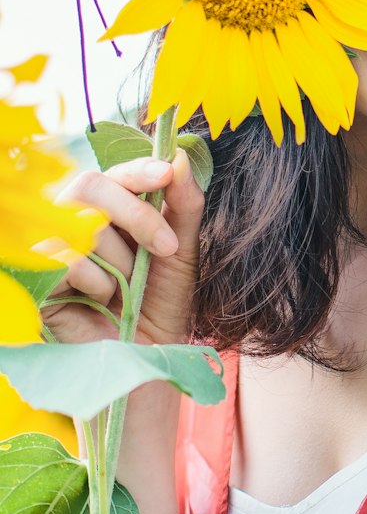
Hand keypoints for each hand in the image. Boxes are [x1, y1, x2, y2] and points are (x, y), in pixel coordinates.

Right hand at [42, 150, 203, 348]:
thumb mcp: (180, 253)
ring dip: (120, 262)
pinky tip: (100, 301)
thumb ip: (183, 205)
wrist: (146, 356)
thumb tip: (178, 157)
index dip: (137, 169)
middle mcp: (75, 220)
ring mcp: (51, 246)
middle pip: (90, 186)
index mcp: (109, 208)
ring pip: (82, 224)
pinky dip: (95, 281)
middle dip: (136, 215)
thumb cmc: (160, 303)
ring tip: (127, 290)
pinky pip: (64, 258)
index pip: (115, 173)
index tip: (165, 173)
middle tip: (166, 249)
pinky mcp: (36, 277)